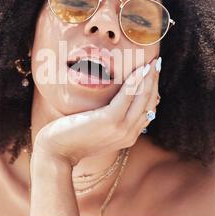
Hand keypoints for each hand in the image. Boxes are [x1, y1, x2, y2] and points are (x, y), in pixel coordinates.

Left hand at [33, 56, 161, 166]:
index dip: (153, 90)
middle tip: (157, 63)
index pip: (148, 110)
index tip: (154, 74)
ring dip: (149, 78)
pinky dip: (135, 82)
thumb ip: (112, 118)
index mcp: (129, 136)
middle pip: (149, 103)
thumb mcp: (98, 129)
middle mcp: (129, 134)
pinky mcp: (110, 120)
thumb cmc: (74, 137)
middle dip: (154, 81)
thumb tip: (118, 99)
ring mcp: (121, 128)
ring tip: (152, 63)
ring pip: (142, 98)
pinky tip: (139, 70)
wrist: (57, 152)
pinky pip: (127, 97)